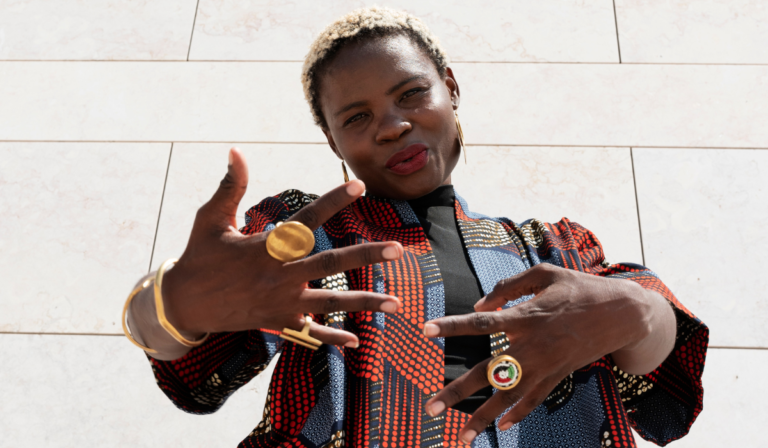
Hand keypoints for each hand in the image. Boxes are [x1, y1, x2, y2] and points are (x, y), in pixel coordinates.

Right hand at [160, 148, 402, 347]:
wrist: (183, 304)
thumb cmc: (198, 257)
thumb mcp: (210, 219)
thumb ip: (231, 187)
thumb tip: (235, 151)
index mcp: (266, 246)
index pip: (307, 218)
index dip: (333, 201)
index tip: (360, 186)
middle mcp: (278, 274)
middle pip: (330, 263)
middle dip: (365, 255)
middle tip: (396, 248)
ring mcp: (281, 302)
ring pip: (330, 301)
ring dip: (364, 302)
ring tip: (396, 303)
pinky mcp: (278, 322)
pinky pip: (310, 332)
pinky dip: (332, 336)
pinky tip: (356, 340)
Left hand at [422, 263, 667, 443]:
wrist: (624, 313)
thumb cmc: (580, 287)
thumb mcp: (544, 274)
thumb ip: (508, 287)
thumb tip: (478, 307)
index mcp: (526, 315)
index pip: (480, 324)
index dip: (452, 326)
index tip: (425, 329)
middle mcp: (532, 345)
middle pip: (487, 372)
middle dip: (457, 392)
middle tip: (429, 407)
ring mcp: (546, 365)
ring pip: (508, 397)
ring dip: (483, 418)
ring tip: (461, 437)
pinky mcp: (558, 375)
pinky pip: (535, 400)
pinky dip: (518, 414)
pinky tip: (501, 426)